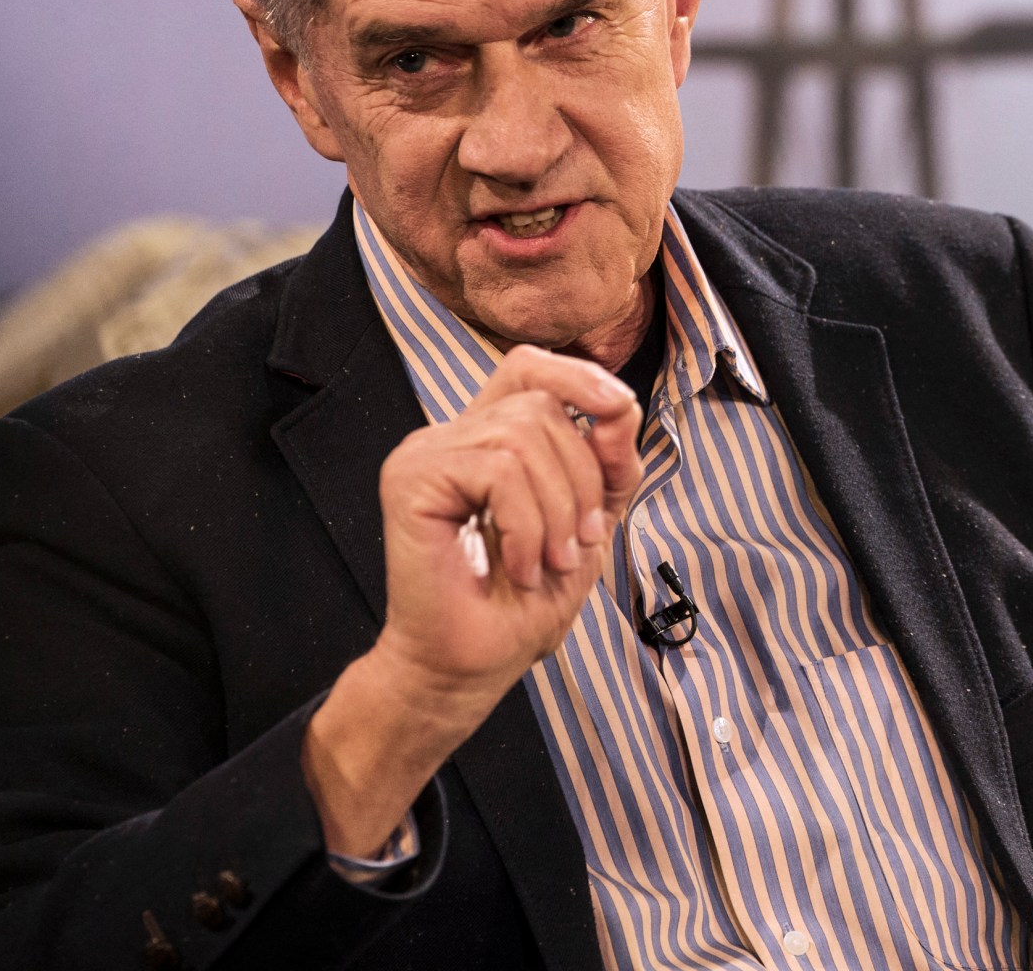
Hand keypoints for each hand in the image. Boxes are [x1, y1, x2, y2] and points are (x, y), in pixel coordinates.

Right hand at [374, 344, 643, 700]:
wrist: (471, 665)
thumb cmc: (522, 603)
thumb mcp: (590, 523)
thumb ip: (609, 465)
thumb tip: (621, 409)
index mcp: (488, 436)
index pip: (530, 367)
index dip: (580, 376)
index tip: (620, 413)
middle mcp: (452, 435)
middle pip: (542, 404)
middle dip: (581, 477)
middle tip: (575, 545)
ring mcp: (426, 452)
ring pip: (523, 435)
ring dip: (556, 511)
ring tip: (547, 562)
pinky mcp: (411, 478)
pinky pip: (498, 470)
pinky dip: (525, 525)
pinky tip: (519, 566)